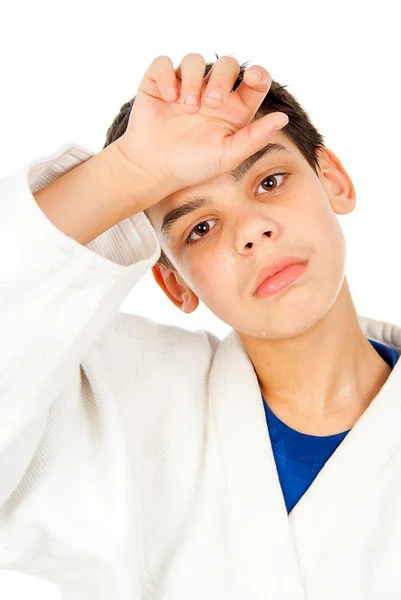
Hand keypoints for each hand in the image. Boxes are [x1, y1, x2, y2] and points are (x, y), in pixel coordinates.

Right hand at [115, 53, 288, 209]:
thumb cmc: (192, 166)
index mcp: (234, 109)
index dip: (259, 73)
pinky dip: (167, 75)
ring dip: (194, 80)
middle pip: (227, 64)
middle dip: (223, 78)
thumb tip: (283, 117)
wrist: (153, 170)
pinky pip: (164, 63)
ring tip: (187, 107)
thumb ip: (255, 138)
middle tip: (211, 103)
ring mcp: (185, 86)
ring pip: (195, 60)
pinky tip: (168, 97)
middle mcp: (211, 93)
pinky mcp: (159, 83)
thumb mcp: (228, 156)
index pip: (254, 80)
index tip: (252, 79)